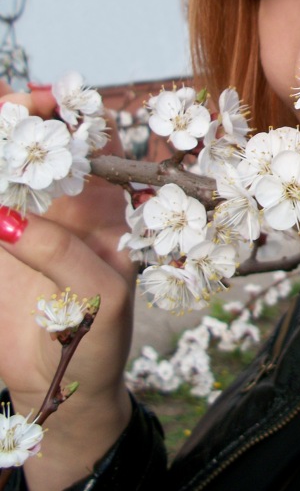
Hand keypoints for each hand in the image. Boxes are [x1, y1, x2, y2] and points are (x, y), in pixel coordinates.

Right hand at [0, 83, 135, 490]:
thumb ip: (62, 254)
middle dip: (10, 117)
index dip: (62, 113)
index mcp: (97, 203)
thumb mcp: (99, 299)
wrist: (63, 389)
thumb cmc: (98, 339)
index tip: (42, 101)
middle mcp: (55, 201)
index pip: (82, 138)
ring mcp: (17, 218)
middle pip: (29, 141)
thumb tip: (6, 220)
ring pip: (2, 169)